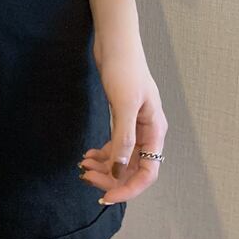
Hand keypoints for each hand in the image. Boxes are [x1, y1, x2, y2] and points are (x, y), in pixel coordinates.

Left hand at [79, 45, 167, 204]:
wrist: (115, 42)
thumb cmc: (124, 68)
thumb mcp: (124, 104)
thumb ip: (123, 139)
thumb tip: (118, 170)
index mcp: (155, 130)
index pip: (148, 172)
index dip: (128, 188)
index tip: (106, 196)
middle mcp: (148, 131)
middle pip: (133, 168)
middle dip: (111, 177)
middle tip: (86, 177)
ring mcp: (134, 124)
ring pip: (122, 157)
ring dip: (104, 166)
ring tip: (83, 166)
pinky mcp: (121, 116)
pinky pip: (115, 144)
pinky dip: (102, 153)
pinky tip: (87, 155)